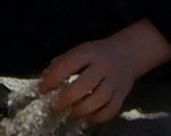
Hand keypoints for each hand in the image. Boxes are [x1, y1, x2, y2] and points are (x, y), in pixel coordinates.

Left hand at [40, 22, 170, 121]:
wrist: (128, 54)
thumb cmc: (97, 54)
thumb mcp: (79, 51)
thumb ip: (62, 63)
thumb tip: (45, 79)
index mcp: (88, 53)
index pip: (69, 64)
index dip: (54, 77)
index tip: (42, 89)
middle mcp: (103, 67)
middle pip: (86, 84)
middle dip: (67, 97)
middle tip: (55, 106)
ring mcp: (115, 82)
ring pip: (100, 98)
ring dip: (83, 109)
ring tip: (70, 114)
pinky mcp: (123, 94)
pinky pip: (113, 108)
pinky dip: (100, 116)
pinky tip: (89, 118)